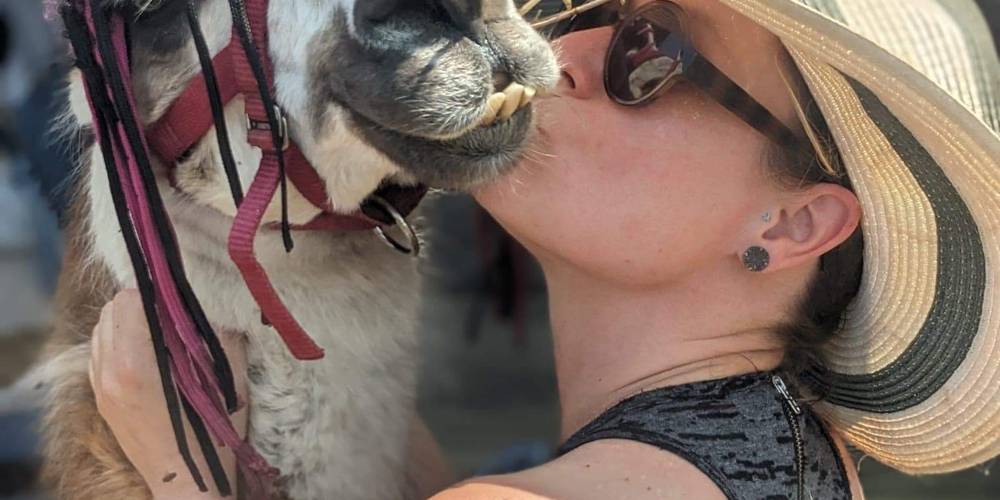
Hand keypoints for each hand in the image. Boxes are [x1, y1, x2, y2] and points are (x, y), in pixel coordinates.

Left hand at [89, 290, 248, 498]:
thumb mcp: (228, 378)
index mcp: (138, 362)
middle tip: (172, 310)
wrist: (188, 481)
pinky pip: (99, 353)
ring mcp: (102, 386)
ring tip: (158, 331)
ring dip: (127, 321)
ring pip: (102, 329)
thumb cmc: (213, 433)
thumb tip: (216, 304)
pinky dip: (117, 342)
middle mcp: (111, 370)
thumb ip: (221, 335)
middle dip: (141, 302)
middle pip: (112, 310)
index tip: (180, 294)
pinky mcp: (102, 399)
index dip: (157, 291)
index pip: (131, 300)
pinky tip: (144, 352)